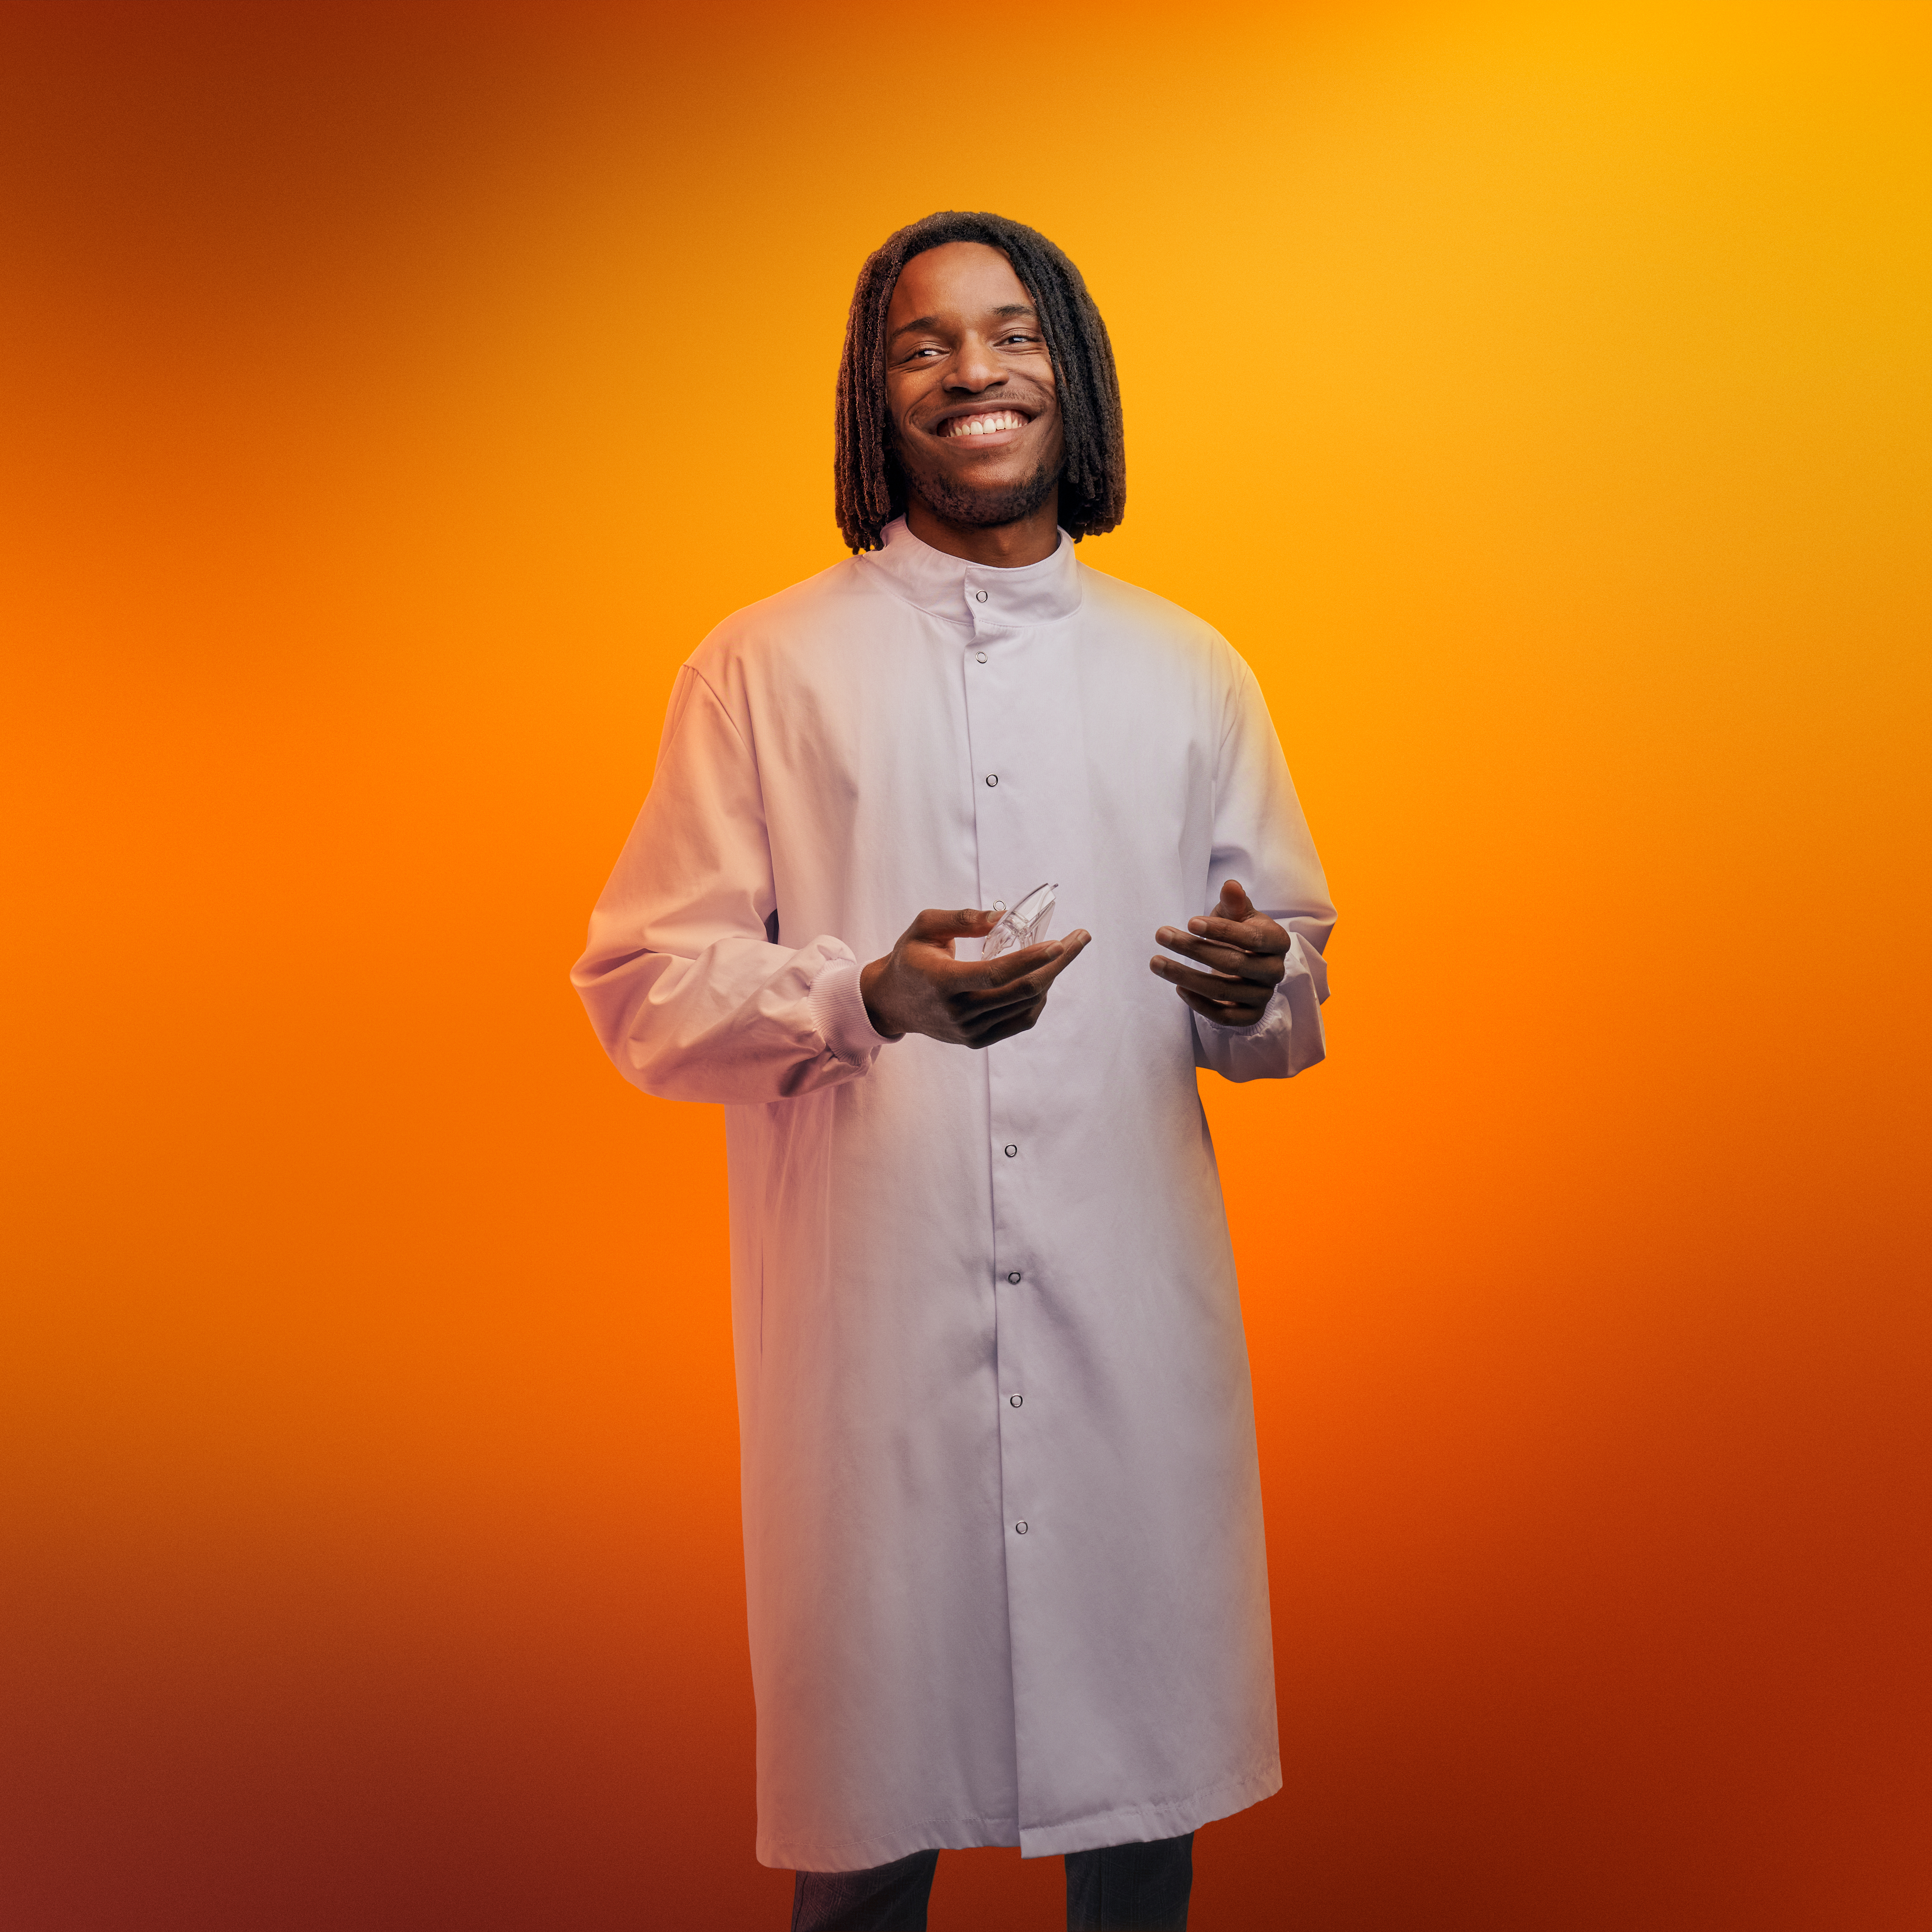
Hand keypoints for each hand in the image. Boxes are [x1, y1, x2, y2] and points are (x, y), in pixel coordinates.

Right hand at [862, 906, 1091, 1048]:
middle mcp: (958, 1011)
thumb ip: (962, 918)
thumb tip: (1003, 916)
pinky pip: (1020, 1021)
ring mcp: (969, 1031)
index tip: (1060, 942)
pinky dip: (1038, 1000)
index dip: (1030, 959)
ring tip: (1061, 953)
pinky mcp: (976, 1041)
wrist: (891, 1002)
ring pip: (1026, 1006)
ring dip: (1050, 978)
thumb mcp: (925, 926)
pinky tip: (1043, 979)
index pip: (995, 974)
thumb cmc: (910, 957)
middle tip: (1079, 939)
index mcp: (942, 981)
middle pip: (1021, 990)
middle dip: (1057, 963)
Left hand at [1151, 879, 1288, 1028]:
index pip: (1251, 938)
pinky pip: (1224, 1016)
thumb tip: (1230, 885)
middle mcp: (1275, 971)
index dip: (1221, 930)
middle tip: (1161, 935)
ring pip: (1223, 991)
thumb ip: (1234, 903)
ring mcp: (1264, 996)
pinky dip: (1199, 1004)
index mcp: (1278, 941)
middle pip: (1233, 964)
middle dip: (1193, 949)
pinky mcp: (1251, 1016)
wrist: (1248, 961)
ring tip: (1155, 962)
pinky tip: (1177, 988)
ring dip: (1185, 976)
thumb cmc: (1240, 931)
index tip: (1189, 922)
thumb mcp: (1238, 914)